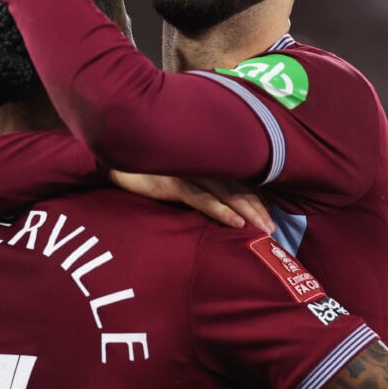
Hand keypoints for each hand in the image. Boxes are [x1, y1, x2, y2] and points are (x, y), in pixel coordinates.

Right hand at [109, 170, 275, 234]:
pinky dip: (222, 211)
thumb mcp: (175, 171)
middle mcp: (201, 164)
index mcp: (204, 161)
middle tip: (275, 229)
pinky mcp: (174, 184)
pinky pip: (203, 199)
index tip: (272, 215)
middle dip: (259, 208)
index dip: (257, 197)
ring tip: (265, 229)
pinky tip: (237, 224)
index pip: (239, 180)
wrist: (112, 159)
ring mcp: (189, 173)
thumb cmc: (144, 166)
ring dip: (249, 212)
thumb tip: (217, 200)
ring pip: (227, 194)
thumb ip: (196, 180)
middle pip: (239, 188)